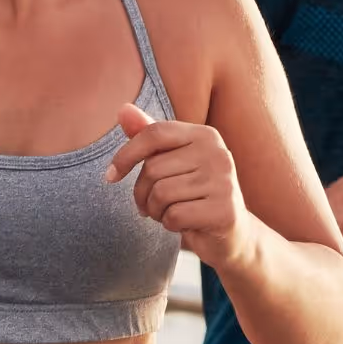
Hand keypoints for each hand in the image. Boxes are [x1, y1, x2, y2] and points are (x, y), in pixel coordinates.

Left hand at [108, 105, 249, 271]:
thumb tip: (123, 110)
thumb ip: (148, 137)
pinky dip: (170, 224)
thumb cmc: (195, 194)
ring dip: (155, 211)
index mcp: (205, 135)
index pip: (154, 134)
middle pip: (153, 168)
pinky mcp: (223, 210)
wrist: (231, 233)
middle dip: (142, 193)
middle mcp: (217, 153)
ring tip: (168, 213)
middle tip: (152, 205)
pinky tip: (183, 224)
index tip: (110, 176)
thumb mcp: (172, 162)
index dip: (125, 155)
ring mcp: (223, 181)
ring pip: (161, 194)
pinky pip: (174, 216)